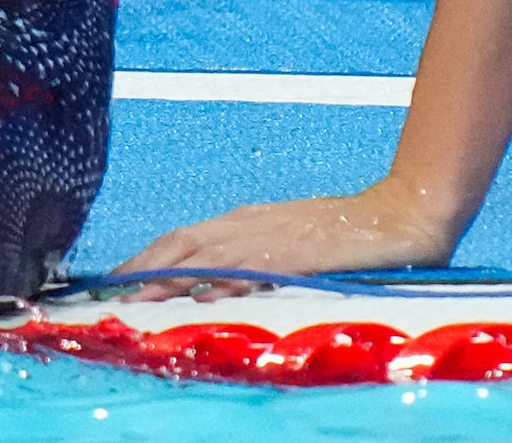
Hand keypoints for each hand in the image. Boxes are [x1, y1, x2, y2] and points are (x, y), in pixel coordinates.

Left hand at [116, 175, 458, 297]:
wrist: (401, 214)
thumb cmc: (344, 232)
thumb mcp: (287, 244)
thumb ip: (252, 260)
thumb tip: (215, 284)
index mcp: (242, 223)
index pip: (180, 241)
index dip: (144, 259)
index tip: (114, 280)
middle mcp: (248, 226)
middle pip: (181, 245)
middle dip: (142, 268)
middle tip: (109, 293)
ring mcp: (272, 237)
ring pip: (207, 255)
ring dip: (169, 277)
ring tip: (137, 297)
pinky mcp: (300, 253)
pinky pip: (253, 267)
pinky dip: (225, 280)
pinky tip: (204, 295)